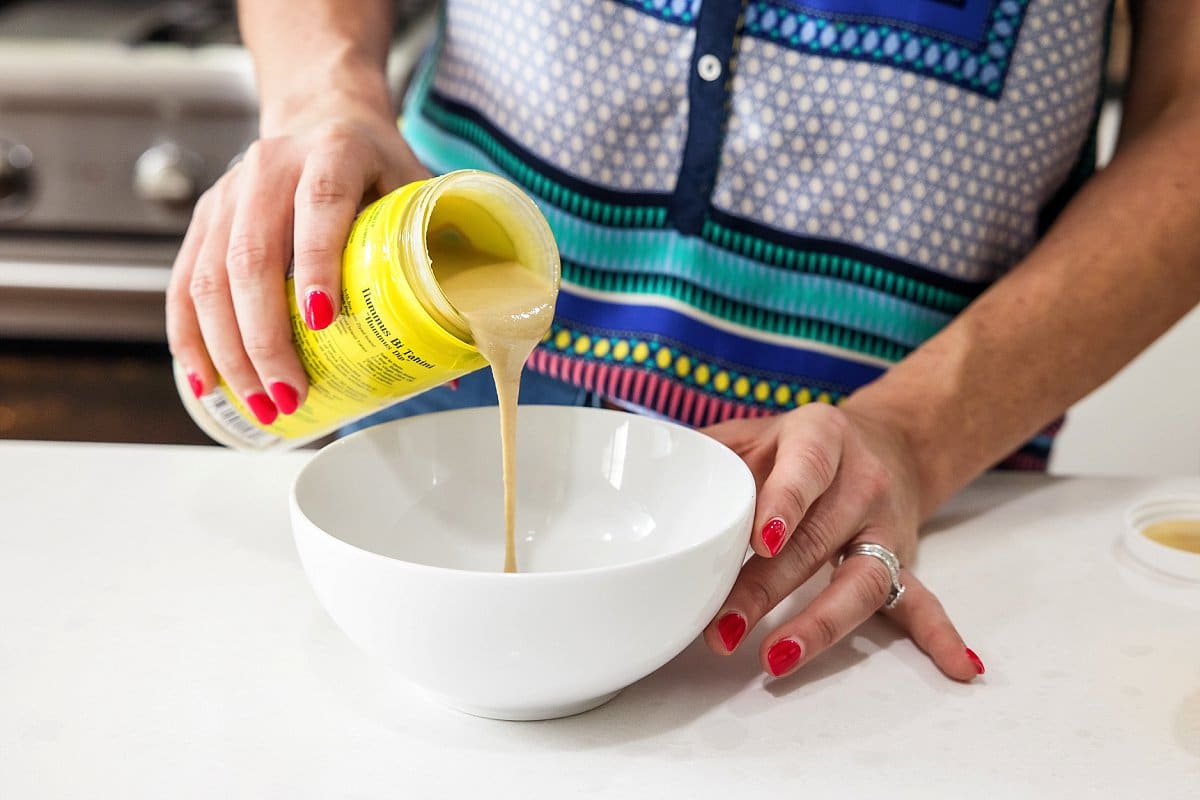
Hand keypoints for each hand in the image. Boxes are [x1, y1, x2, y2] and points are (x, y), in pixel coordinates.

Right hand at [166, 97, 429, 422]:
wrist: (324, 115)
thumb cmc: (379, 168)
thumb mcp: (418, 193)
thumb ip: (441, 262)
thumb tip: (462, 357)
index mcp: (334, 153)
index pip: (319, 208)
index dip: (317, 265)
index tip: (322, 322)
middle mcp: (271, 168)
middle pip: (252, 256)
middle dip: (266, 335)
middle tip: (290, 393)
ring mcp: (228, 193)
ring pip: (210, 277)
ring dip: (229, 350)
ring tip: (260, 402)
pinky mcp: (204, 218)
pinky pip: (185, 283)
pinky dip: (190, 338)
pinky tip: (205, 381)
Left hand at [701, 402, 983, 680]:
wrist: (884, 440)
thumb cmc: (800, 445)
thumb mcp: (756, 431)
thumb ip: (709, 453)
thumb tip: (643, 477)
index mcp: (822, 436)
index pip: (806, 469)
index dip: (784, 505)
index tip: (760, 542)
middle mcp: (862, 480)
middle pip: (816, 541)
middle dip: (766, 588)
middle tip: (722, 626)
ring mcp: (887, 525)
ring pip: (861, 579)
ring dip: (819, 625)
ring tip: (776, 657)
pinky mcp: (905, 561)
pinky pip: (923, 600)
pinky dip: (940, 634)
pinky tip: (960, 667)